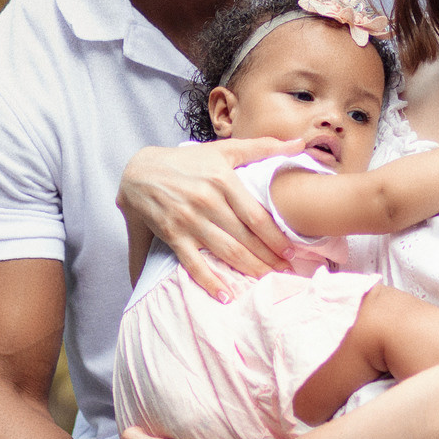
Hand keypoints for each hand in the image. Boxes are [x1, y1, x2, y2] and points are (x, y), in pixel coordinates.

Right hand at [118, 138, 301, 301]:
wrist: (139, 172)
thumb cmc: (186, 162)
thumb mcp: (223, 149)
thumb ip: (262, 146)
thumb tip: (298, 142)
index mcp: (222, 180)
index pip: (256, 216)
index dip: (276, 237)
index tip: (292, 252)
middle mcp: (206, 201)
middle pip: (245, 238)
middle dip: (269, 258)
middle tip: (287, 273)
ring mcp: (188, 220)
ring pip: (226, 252)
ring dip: (249, 270)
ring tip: (268, 281)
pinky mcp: (172, 235)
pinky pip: (194, 264)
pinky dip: (210, 282)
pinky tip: (226, 296)